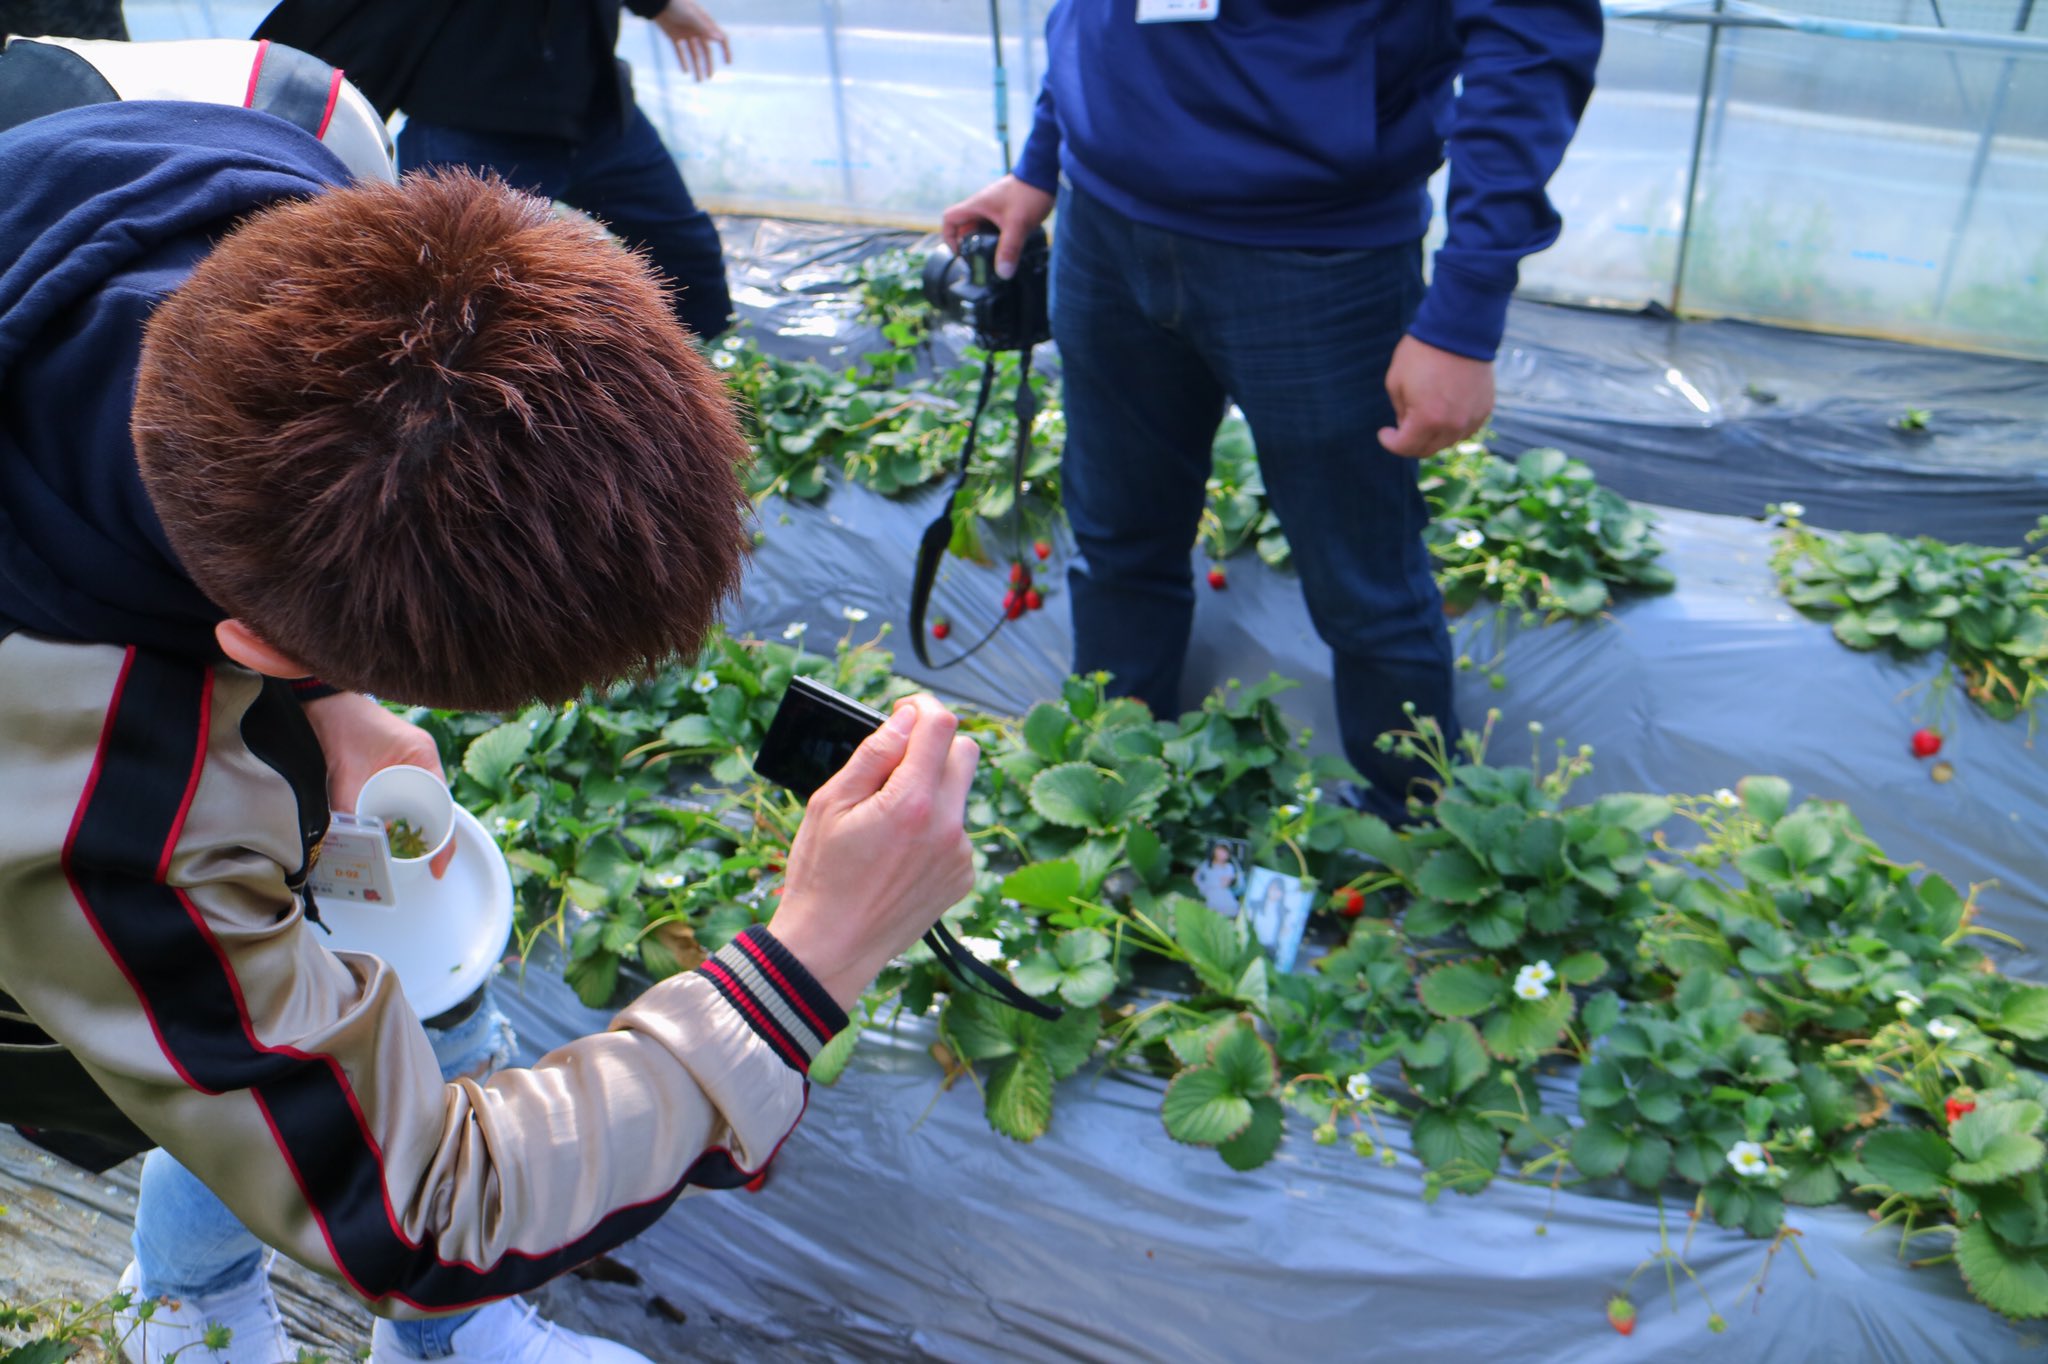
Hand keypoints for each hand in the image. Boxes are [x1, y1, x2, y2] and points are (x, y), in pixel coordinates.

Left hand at [301, 692, 455, 877]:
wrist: (318, 697)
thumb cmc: (340, 723)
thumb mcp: (346, 769)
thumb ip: (348, 807)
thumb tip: (348, 845)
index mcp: (423, 757)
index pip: (443, 805)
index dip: (444, 840)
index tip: (438, 867)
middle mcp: (420, 761)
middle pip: (433, 809)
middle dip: (428, 840)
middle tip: (420, 869)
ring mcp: (406, 763)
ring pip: (416, 806)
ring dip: (410, 830)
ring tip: (403, 860)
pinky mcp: (389, 766)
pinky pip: (400, 798)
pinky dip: (395, 818)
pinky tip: (386, 837)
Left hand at [654, 0, 729, 80]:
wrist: (657, 1)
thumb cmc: (676, 5)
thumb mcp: (691, 16)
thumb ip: (704, 28)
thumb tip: (720, 39)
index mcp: (706, 23)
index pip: (720, 38)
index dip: (725, 50)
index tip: (728, 63)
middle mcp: (698, 30)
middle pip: (706, 50)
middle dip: (708, 64)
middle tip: (709, 77)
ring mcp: (686, 34)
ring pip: (694, 53)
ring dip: (696, 66)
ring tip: (698, 80)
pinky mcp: (674, 36)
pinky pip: (680, 51)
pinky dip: (683, 61)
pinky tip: (685, 72)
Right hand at [769, 694, 979, 1009]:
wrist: (832, 947)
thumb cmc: (821, 875)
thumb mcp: (830, 805)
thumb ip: (873, 755)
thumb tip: (903, 720)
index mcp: (912, 802)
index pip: (942, 726)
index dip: (922, 709)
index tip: (904, 713)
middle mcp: (947, 826)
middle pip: (965, 752)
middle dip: (934, 744)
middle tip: (898, 759)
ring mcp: (960, 854)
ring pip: (960, 793)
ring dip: (933, 789)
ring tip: (889, 820)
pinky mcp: (963, 876)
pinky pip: (958, 831)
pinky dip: (935, 828)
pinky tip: (900, 852)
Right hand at [940, 174, 1054, 280]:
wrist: (1045, 175)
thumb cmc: (1028, 194)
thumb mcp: (1017, 224)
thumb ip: (1009, 249)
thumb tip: (1003, 273)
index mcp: (976, 206)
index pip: (950, 219)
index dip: (949, 237)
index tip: (960, 252)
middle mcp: (982, 206)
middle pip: (965, 227)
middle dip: (969, 245)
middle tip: (980, 261)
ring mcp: (994, 208)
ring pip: (981, 228)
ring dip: (985, 243)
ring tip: (995, 258)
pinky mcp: (1006, 210)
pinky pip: (994, 226)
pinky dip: (998, 238)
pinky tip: (1009, 248)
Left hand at [1377, 335, 1495, 458]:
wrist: (1459, 329)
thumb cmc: (1422, 352)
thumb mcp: (1396, 382)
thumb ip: (1400, 412)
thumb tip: (1406, 426)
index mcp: (1427, 419)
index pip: (1406, 447)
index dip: (1390, 443)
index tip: (1384, 433)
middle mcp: (1453, 425)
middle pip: (1428, 449)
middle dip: (1411, 443)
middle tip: (1402, 431)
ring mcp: (1472, 418)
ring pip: (1448, 441)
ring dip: (1432, 436)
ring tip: (1423, 417)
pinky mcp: (1485, 408)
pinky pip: (1466, 428)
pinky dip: (1452, 426)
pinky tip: (1444, 410)